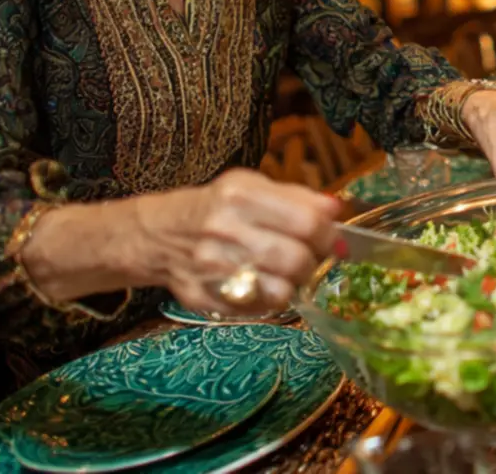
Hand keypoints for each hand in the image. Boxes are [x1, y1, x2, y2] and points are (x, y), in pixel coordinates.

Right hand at [139, 169, 339, 316]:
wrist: (158, 234)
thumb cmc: (215, 208)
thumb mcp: (251, 187)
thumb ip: (297, 197)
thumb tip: (337, 210)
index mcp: (240, 195)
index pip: (307, 222)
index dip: (329, 236)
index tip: (332, 241)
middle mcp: (223, 229)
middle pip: (296, 260)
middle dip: (313, 264)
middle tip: (310, 260)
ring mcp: (211, 267)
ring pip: (280, 291)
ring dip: (293, 285)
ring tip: (286, 274)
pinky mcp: (204, 297)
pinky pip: (257, 310)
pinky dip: (269, 300)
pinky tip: (263, 284)